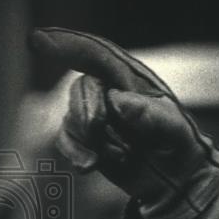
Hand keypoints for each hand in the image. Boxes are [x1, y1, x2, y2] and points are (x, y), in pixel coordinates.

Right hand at [31, 27, 218, 218]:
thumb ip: (153, 115)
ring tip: (124, 154)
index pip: (99, 54)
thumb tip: (117, 100)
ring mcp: (95, 113)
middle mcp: (110, 90)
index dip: (69, 44)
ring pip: (73, 118)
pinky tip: (91, 166)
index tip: (38, 39)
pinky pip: (67, 140)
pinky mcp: (85, 138)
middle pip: (82, 88)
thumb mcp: (176, 131)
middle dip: (91, 113)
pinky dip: (77, 153)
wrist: (175, 179)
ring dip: (93, 140)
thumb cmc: (179, 146)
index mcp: (134, 79)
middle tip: (109, 132)